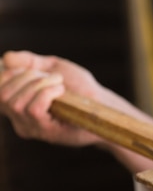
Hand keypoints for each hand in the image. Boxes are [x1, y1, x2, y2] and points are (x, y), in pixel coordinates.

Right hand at [0, 50, 152, 173]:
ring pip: (16, 102)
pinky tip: (61, 91)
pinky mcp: (48, 133)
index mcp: (17, 105)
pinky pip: (34, 109)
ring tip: (59, 84)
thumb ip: (30, 62)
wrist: (104, 106)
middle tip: (52, 77)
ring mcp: (33, 128)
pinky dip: (46, 93)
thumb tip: (6, 58)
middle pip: (3, 94)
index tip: (35, 69)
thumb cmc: (81, 89)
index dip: (9, 73)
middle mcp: (20, 120)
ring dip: (39, 84)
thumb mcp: (54, 68)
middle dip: (27, 77)